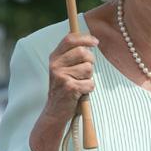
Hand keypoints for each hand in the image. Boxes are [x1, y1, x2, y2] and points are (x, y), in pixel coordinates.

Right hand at [29, 31, 97, 150]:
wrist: (54, 112)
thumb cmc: (65, 89)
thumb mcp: (64, 69)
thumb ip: (73, 56)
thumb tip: (91, 42)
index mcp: (54, 57)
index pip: (69, 39)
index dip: (85, 38)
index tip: (95, 42)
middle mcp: (55, 65)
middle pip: (83, 53)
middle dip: (91, 62)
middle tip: (87, 71)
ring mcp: (61, 76)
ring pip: (88, 69)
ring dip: (89, 78)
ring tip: (80, 84)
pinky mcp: (69, 88)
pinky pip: (90, 83)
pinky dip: (89, 89)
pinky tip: (80, 93)